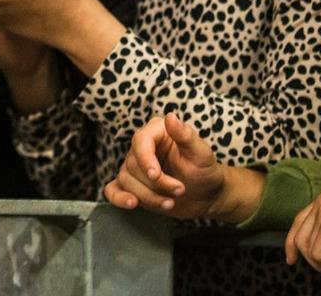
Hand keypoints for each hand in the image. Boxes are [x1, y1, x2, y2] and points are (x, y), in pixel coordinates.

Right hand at [103, 114, 260, 222]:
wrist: (206, 195)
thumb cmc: (205, 170)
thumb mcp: (201, 153)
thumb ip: (185, 135)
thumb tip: (170, 116)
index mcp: (157, 132)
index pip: (140, 141)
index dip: (145, 160)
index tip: (155, 175)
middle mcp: (142, 147)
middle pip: (133, 165)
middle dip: (156, 184)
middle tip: (179, 190)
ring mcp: (135, 167)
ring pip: (126, 180)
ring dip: (148, 196)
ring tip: (170, 203)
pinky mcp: (132, 186)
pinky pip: (113, 189)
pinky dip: (118, 197)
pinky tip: (132, 204)